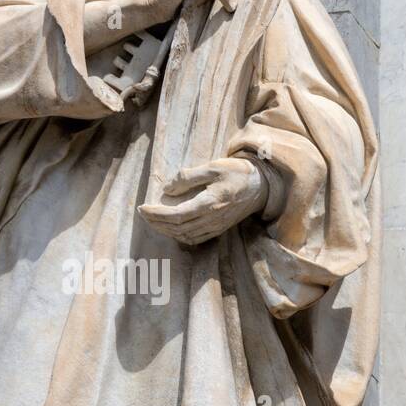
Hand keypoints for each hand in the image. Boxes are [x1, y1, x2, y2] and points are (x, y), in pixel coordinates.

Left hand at [140, 157, 266, 245]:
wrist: (262, 186)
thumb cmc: (238, 173)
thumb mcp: (213, 167)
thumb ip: (189, 177)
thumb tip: (167, 189)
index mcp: (210, 204)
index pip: (176, 215)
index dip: (157, 214)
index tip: (142, 207)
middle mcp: (212, 219)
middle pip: (177, 228)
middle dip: (156, 222)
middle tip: (143, 214)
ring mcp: (216, 227)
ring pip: (184, 236)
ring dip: (166, 231)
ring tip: (153, 221)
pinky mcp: (219, 229)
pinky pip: (195, 239)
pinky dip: (179, 236)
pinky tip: (172, 229)